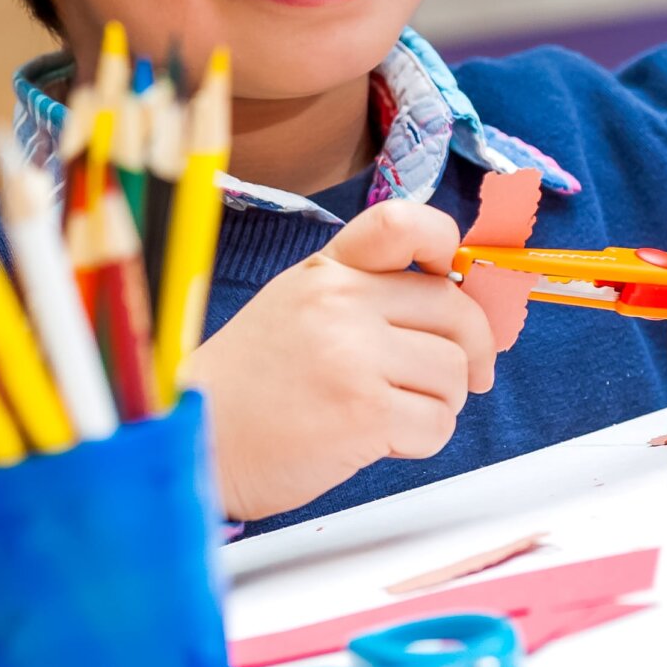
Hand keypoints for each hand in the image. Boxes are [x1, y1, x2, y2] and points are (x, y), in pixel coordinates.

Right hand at [182, 199, 495, 521]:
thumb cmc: (248, 385)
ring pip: (453, 373)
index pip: (404, 224)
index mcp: (326, 271)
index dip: (447, 246)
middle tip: (465, 377)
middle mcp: (340, 302)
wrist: (193, 439)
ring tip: (397, 414)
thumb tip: (457, 306)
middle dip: (473, 351)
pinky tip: (382, 442)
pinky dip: (424, 441)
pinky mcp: (363, 414)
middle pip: (455, 310)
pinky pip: (438, 424)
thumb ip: (361, 296)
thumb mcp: (295, 307)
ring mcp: (353, 356)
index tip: (454, 281)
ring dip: (441, 402)